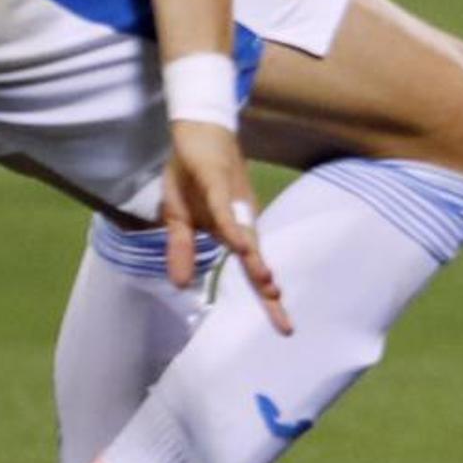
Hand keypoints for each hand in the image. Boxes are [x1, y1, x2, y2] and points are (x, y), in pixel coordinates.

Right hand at [164, 122, 291, 333]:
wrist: (196, 133)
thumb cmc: (191, 176)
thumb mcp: (177, 219)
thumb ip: (182, 251)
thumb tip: (182, 286)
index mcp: (232, 232)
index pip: (250, 271)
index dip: (266, 299)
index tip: (284, 329)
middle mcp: (240, 221)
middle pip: (256, 261)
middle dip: (268, 294)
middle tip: (285, 326)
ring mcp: (232, 201)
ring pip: (246, 236)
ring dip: (255, 263)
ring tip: (268, 289)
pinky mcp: (218, 181)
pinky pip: (226, 209)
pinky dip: (232, 228)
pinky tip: (239, 245)